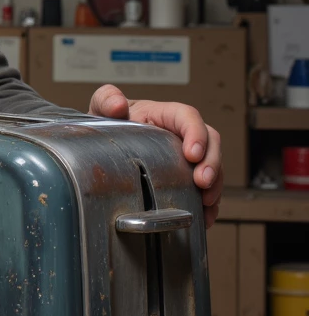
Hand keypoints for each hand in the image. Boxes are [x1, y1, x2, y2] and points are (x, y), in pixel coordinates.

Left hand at [88, 85, 222, 227]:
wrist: (103, 146)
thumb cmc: (108, 124)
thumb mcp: (102, 107)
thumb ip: (106, 99)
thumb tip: (118, 104)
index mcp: (164, 114)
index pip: (188, 116)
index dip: (196, 133)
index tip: (192, 154)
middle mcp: (180, 134)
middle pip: (210, 141)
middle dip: (212, 163)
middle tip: (202, 183)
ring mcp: (186, 156)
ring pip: (213, 165)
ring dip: (214, 184)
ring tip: (206, 202)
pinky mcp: (186, 176)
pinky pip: (207, 188)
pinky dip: (209, 203)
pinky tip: (204, 217)